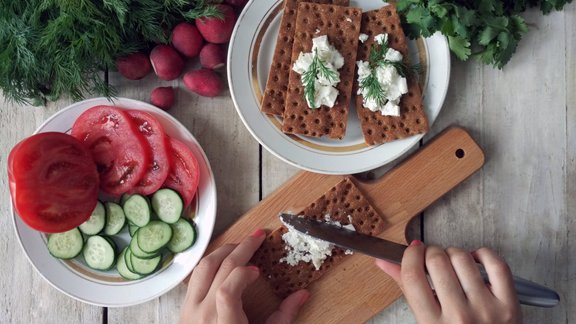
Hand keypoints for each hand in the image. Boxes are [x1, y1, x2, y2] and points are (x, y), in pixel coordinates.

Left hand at [179, 229, 309, 323]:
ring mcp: (190, 311)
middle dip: (240, 249)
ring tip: (240, 245)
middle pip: (217, 270)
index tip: (257, 271)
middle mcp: (202, 316)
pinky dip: (210, 264)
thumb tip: (303, 294)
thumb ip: (284, 317)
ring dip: (222, 252)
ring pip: (202, 269)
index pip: (227, 289)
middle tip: (257, 238)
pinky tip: (223, 262)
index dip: (243, 274)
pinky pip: (194, 278)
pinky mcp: (184, 309)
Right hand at [375, 241, 520, 323]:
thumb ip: (407, 289)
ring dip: (455, 254)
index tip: (413, 251)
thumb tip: (385, 261)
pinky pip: (496, 264)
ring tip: (454, 266)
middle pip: (437, 262)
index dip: (410, 255)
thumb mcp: (426, 321)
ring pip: (463, 258)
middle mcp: (459, 318)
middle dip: (432, 253)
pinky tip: (476, 261)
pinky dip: (484, 255)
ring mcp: (486, 310)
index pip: (412, 275)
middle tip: (433, 260)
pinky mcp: (509, 305)